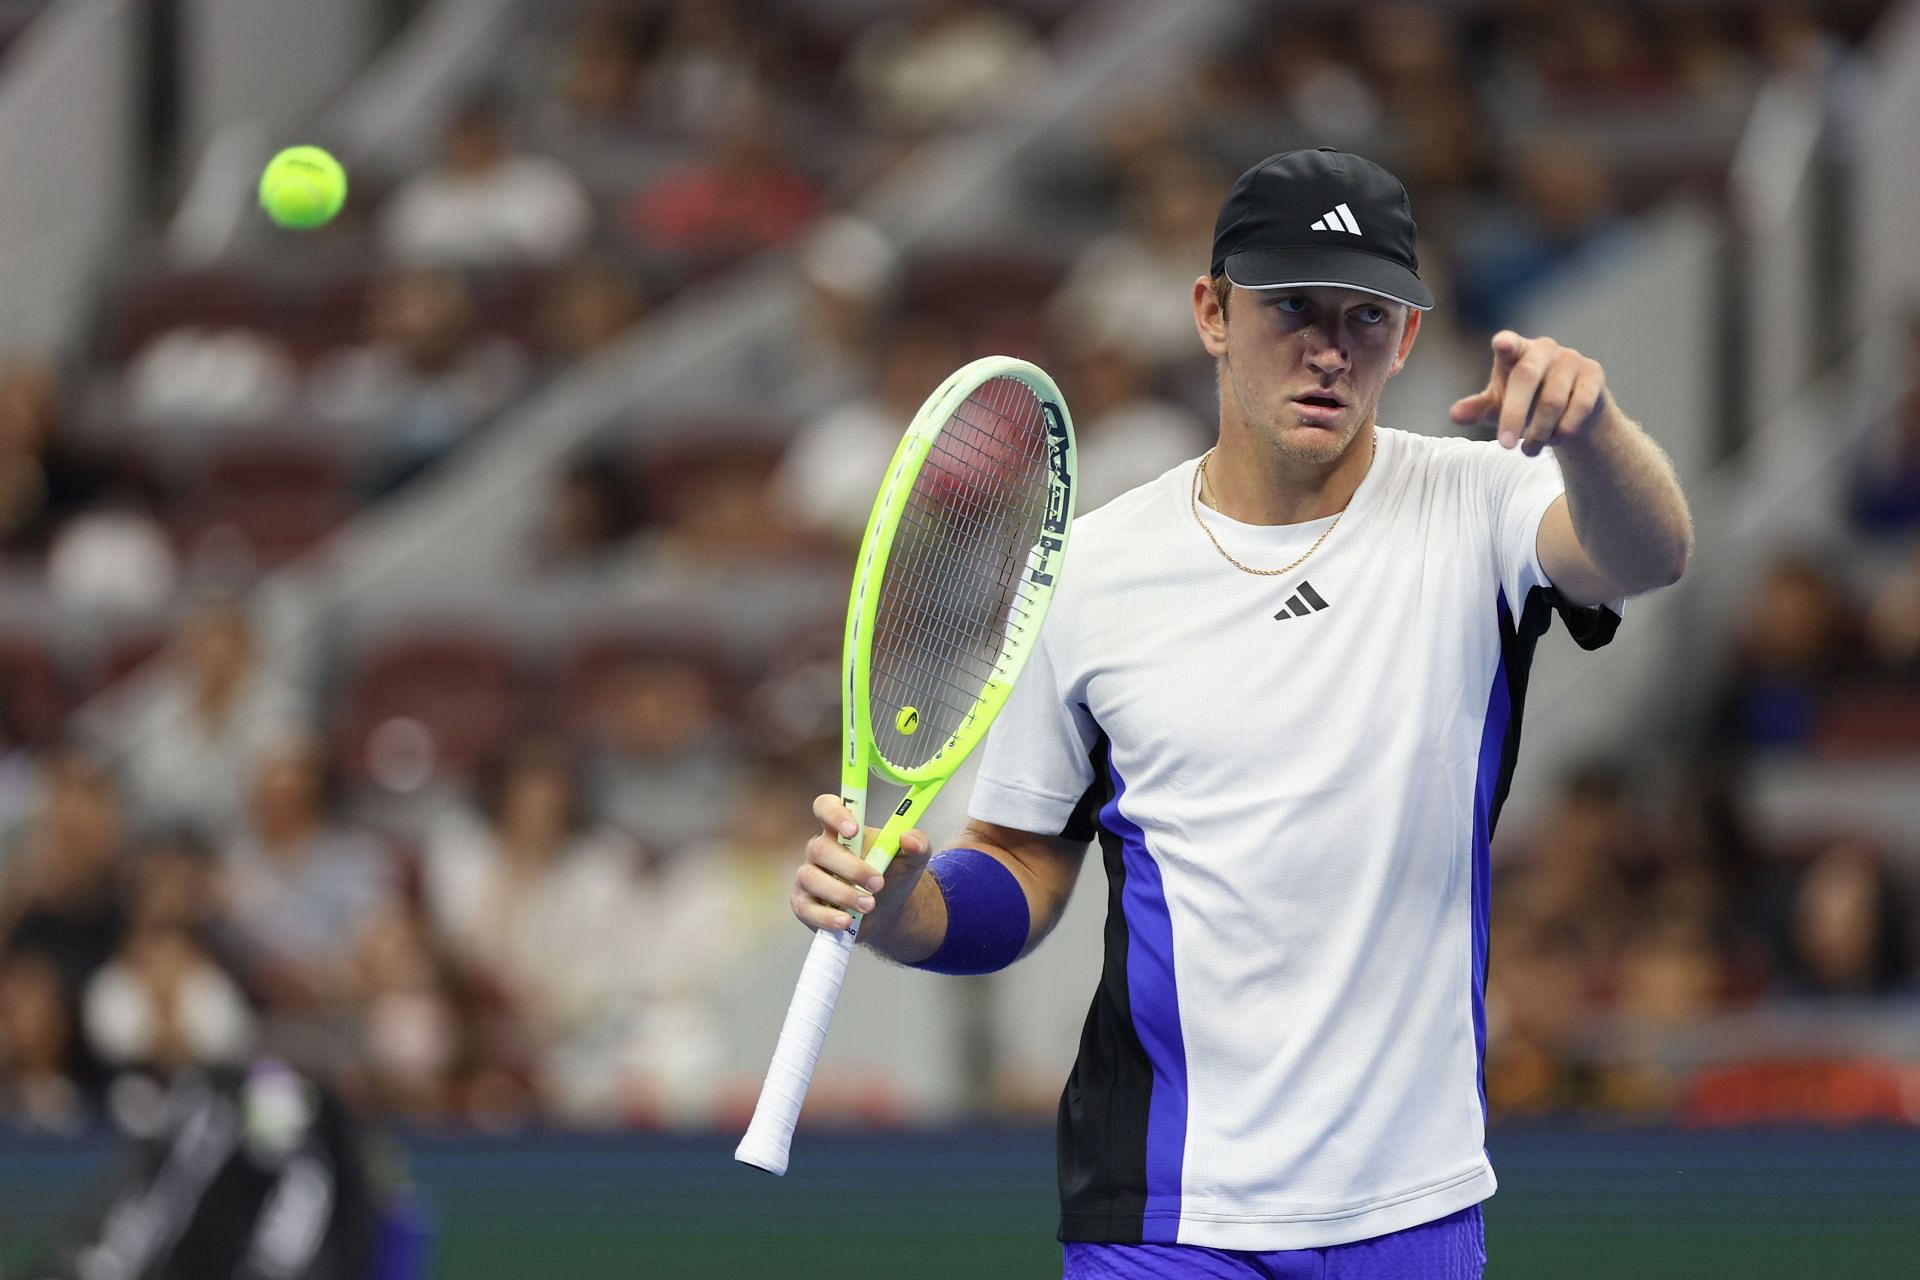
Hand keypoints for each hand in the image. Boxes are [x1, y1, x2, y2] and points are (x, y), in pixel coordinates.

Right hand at [791, 793, 932, 936]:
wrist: (888, 912)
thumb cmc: (893, 876)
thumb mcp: (912, 860)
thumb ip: (917, 844)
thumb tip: (908, 839)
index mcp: (841, 830)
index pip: (825, 807)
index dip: (834, 814)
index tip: (853, 830)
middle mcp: (819, 850)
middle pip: (820, 849)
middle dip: (851, 867)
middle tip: (878, 883)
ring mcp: (809, 877)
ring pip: (811, 878)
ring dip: (842, 893)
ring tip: (870, 905)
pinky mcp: (804, 905)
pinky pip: (806, 909)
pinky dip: (826, 916)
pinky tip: (846, 921)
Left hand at [1450, 331, 1610, 455]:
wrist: (1572, 412)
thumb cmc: (1527, 403)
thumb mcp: (1498, 407)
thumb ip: (1477, 409)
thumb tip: (1454, 415)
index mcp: (1516, 351)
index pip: (1509, 343)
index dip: (1506, 343)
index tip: (1501, 345)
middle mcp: (1544, 349)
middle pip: (1526, 377)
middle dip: (1513, 415)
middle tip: (1503, 446)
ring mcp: (1572, 359)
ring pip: (1553, 400)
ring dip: (1538, 433)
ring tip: (1528, 450)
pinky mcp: (1594, 374)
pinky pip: (1579, 407)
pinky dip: (1563, 430)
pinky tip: (1555, 440)